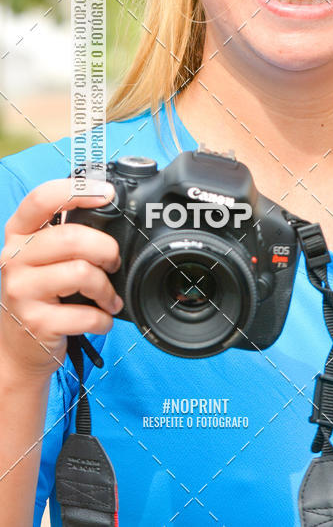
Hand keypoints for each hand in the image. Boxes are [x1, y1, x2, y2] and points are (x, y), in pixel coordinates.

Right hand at [0, 178, 122, 378]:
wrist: (19, 349)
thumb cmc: (43, 295)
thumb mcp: (45, 258)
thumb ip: (67, 234)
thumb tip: (111, 211)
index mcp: (18, 234)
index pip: (42, 199)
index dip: (78, 190)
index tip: (108, 194)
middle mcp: (13, 258)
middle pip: (72, 237)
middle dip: (106, 249)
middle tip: (113, 263)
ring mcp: (20, 291)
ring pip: (82, 273)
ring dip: (107, 289)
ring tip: (108, 297)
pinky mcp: (34, 322)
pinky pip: (85, 313)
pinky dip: (103, 318)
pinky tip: (99, 319)